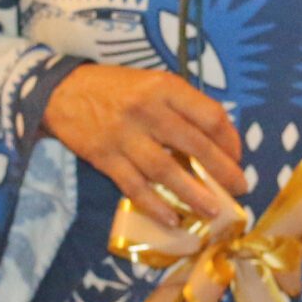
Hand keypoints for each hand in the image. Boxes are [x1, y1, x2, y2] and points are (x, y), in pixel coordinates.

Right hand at [44, 65, 245, 218]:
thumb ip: (181, 104)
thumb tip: (218, 136)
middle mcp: (147, 110)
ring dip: (193, 193)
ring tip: (213, 210)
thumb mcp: (151, 82)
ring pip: (166, 170)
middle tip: (240, 188)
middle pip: (194, 145)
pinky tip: (172, 219)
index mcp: (164, 87)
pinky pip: (135, 187)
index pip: (208, 115)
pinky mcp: (104, 158)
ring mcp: (124, 136)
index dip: (229, 139)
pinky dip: (155, 205)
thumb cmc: (115, 87)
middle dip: (221, 171)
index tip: (237, 156)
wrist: (61, 92)